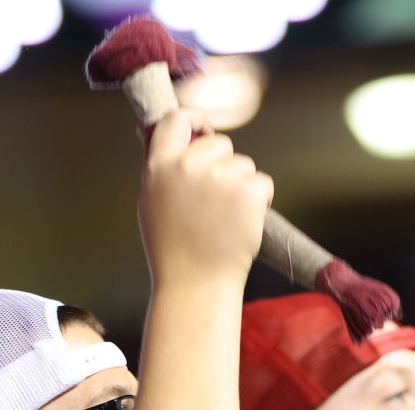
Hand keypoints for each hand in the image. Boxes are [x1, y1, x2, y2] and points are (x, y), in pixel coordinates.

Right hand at [138, 111, 273, 287]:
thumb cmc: (173, 248)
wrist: (196, 283)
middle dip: (224, 165)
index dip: (195, 120)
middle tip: (215, 202)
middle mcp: (188, 165)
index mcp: (160, 165)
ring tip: (225, 218)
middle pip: (220, 143)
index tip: (205, 129)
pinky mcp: (247, 191)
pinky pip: (262, 182)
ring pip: (244, 164)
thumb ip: (162, 166)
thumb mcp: (152, 200)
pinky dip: (259, 200)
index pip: (177, 119)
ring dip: (241, 185)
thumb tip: (166, 130)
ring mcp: (219, 177)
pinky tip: (242, 222)